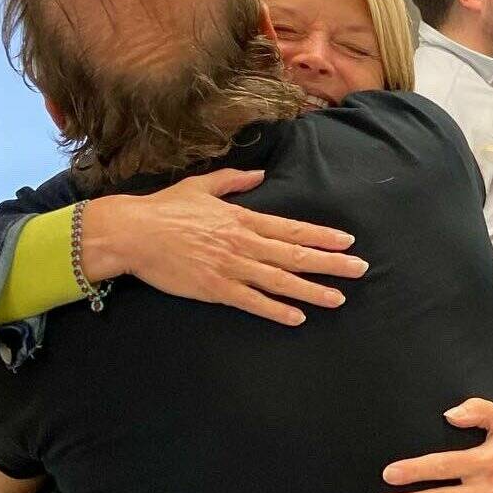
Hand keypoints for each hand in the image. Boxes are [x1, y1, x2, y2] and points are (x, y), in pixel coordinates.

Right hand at [81, 169, 367, 325]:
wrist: (133, 232)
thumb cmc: (165, 208)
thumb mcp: (202, 186)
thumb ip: (234, 180)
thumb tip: (260, 175)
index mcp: (242, 218)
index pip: (292, 228)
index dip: (322, 236)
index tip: (348, 242)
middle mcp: (243, 242)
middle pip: (295, 255)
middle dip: (331, 263)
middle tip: (360, 270)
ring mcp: (231, 266)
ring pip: (280, 280)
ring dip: (312, 290)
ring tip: (338, 298)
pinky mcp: (215, 288)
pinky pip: (252, 301)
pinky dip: (276, 310)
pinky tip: (297, 317)